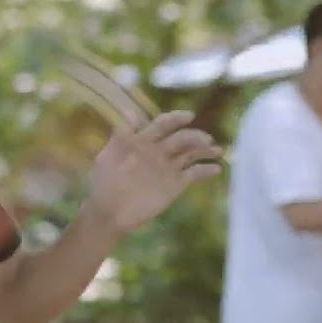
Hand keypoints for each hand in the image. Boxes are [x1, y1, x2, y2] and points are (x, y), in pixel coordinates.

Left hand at [85, 109, 222, 235]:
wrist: (107, 211)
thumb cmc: (104, 182)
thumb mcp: (108, 155)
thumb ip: (121, 134)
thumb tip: (130, 111)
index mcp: (143, 141)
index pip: (163, 124)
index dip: (176, 118)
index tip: (189, 116)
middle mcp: (158, 152)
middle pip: (182, 138)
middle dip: (195, 136)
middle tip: (206, 139)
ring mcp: (168, 168)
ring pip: (191, 154)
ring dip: (205, 150)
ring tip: (217, 150)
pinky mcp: (175, 185)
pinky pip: (194, 175)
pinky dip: (206, 171)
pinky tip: (216, 168)